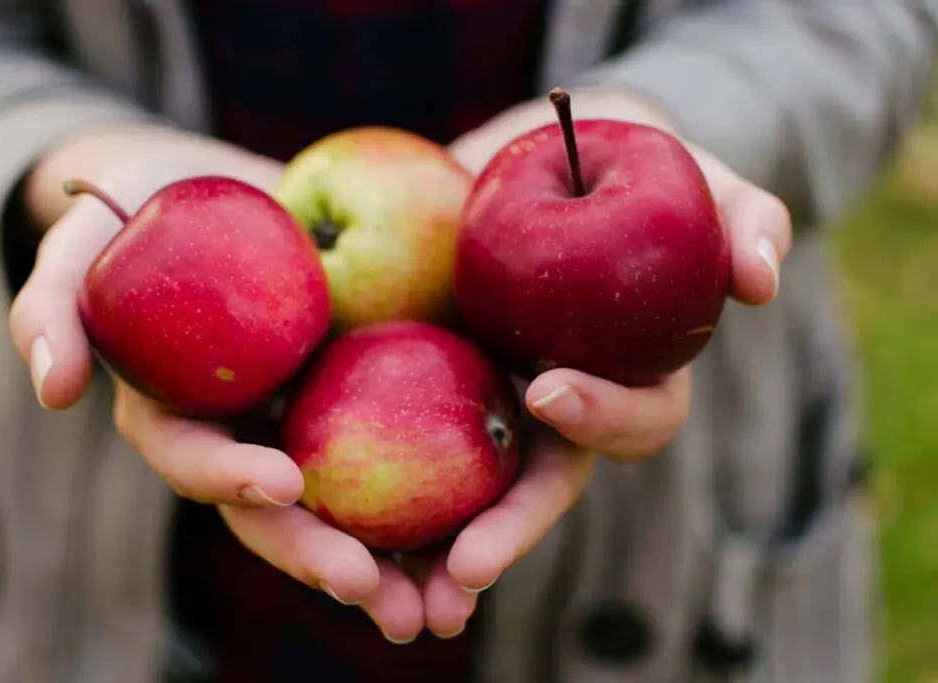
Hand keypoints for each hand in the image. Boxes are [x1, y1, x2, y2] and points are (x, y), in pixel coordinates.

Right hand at [6, 126, 428, 641]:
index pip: (196, 459)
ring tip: (444, 606)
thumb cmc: (143, 203)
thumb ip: (55, 303)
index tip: (283, 483)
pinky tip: (485, 529)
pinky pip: (403, 449)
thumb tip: (54, 392)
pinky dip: (440, 495)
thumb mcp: (87, 233)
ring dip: (391, 561)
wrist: (225, 183)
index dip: (230, 477)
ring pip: (347, 505)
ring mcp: (308, 417)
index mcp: (181, 412)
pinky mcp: (365, 395)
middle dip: (318, 556)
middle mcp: (246, 431)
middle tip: (373, 593)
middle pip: (278, 512)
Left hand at [399, 88, 792, 637]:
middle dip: (507, 533)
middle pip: (536, 489)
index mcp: (621, 375)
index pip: (628, 420)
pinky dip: (363, 488)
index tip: (549, 387)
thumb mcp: (687, 178)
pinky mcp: (420, 379)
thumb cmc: (622, 167)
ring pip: (464, 495)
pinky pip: (390, 442)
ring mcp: (485, 399)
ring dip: (430, 550)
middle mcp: (552, 406)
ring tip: (392, 599)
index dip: (601, 415)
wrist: (530, 156)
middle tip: (465, 569)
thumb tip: (762, 282)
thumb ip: (741, 217)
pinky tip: (313, 510)